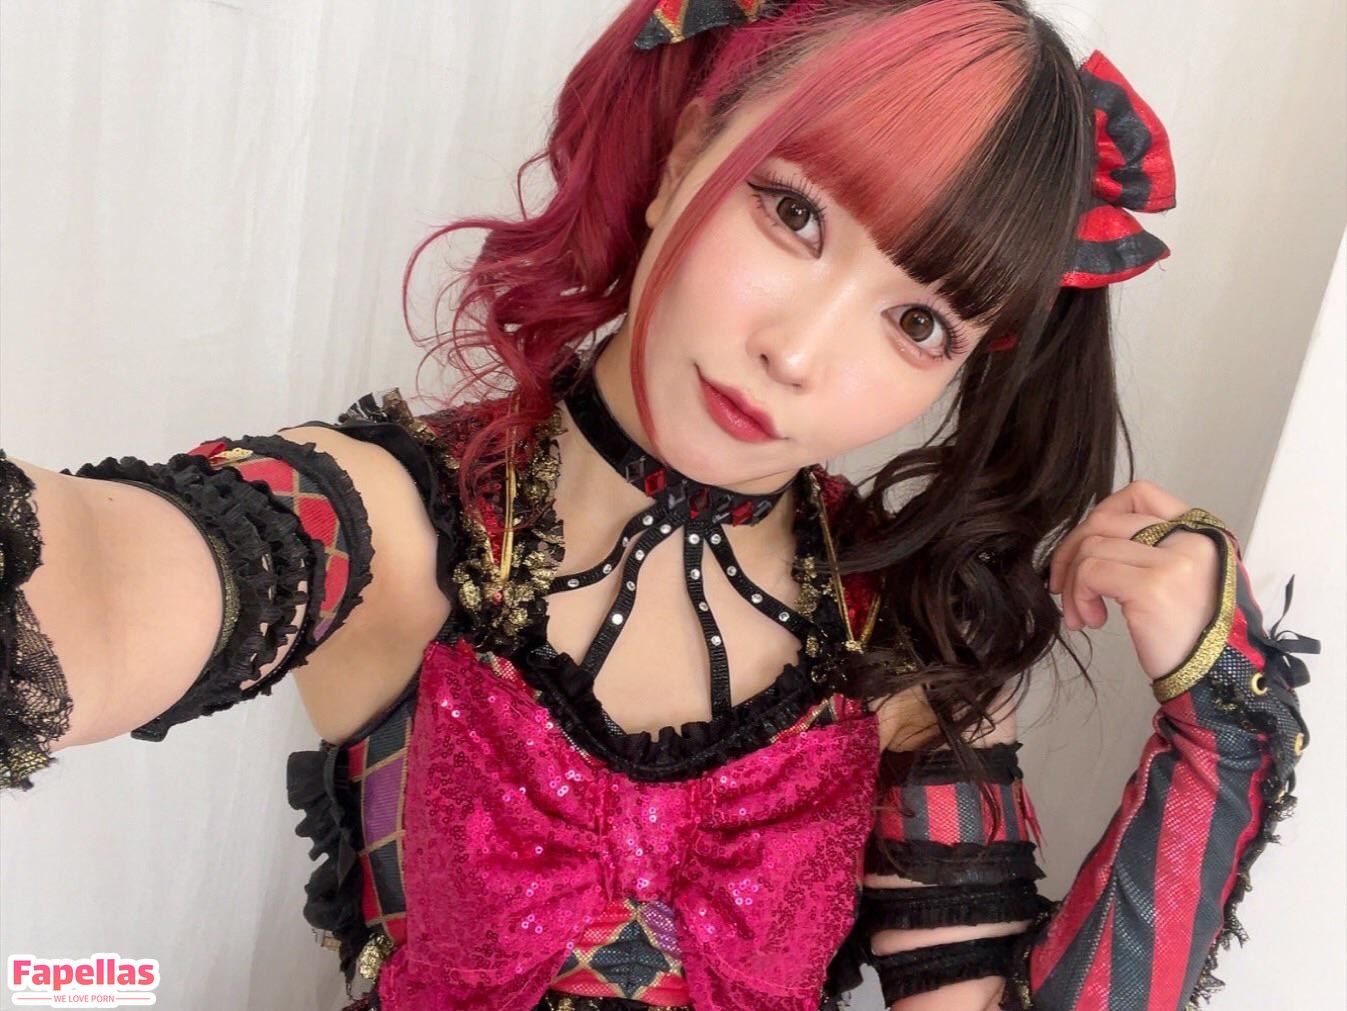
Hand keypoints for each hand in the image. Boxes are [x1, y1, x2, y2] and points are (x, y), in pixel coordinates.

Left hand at [1047, 479, 1221, 682]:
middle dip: (1071, 550)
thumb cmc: (1191, 636)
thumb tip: (1089, 538)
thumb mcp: (1182, 580)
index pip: (1140, 494)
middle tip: (1063, 585)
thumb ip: (1150, 550)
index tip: (1085, 549)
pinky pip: (1091, 571)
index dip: (1100, 515)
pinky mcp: (1153, 585)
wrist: (1215, 681)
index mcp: (1200, 533)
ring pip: (1091, 546)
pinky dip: (1078, 595)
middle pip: (1105, 519)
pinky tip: (1091, 620)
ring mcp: (1174, 560)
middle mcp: (1192, 539)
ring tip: (1083, 615)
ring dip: (1073, 583)